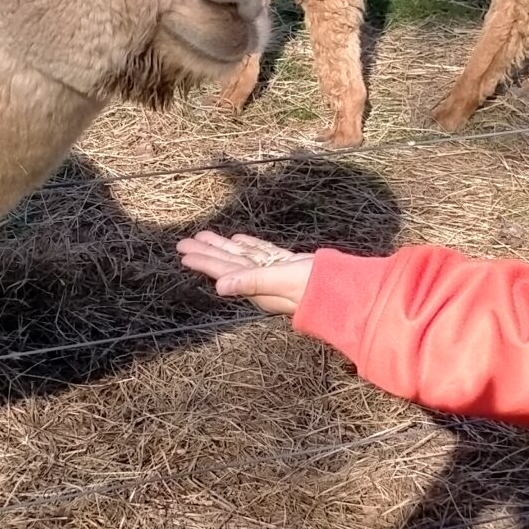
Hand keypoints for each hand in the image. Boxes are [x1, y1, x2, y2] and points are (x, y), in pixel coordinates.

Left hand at [177, 231, 314, 316]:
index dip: (204, 261)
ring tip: (204, 237)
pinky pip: (262, 253)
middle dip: (207, 252)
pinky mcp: (287, 265)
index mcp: (257, 287)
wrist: (345, 292)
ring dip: (223, 247)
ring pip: (242, 256)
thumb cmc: (315, 288)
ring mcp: (274, 273)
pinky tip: (238, 239)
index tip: (184, 254)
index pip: (225, 271)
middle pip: (228, 263)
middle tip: (184, 243)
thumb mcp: (281, 282)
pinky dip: (249, 245)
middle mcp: (261, 282)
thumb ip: (251, 282)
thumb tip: (219, 287)